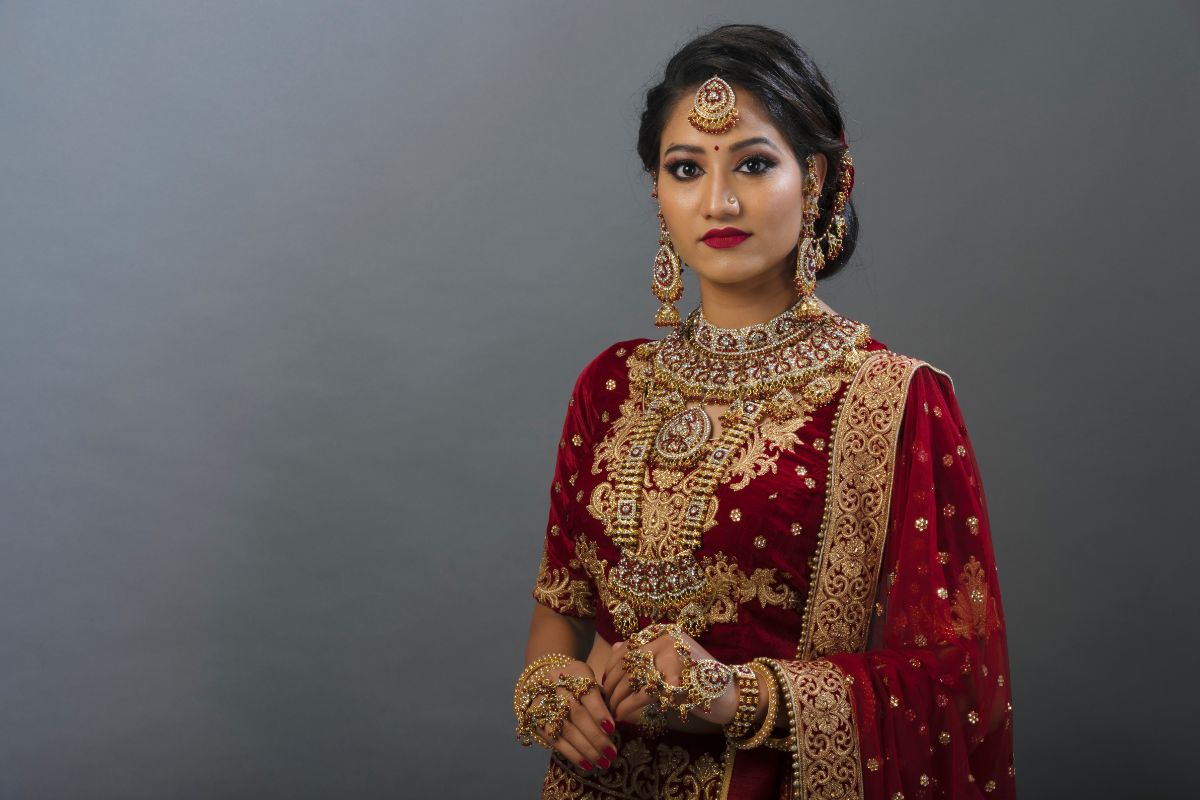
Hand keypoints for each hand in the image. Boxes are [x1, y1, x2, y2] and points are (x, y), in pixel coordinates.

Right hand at [532, 660, 619, 773]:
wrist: (548, 682)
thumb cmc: (580, 685)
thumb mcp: (593, 683)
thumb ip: (604, 700)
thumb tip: (616, 726)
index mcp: (576, 672)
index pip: (588, 692)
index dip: (599, 712)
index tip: (612, 729)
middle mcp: (557, 685)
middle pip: (577, 714)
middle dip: (596, 736)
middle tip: (611, 753)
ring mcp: (544, 703)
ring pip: (566, 730)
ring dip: (586, 749)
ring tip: (602, 762)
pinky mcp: (536, 720)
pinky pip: (555, 741)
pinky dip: (572, 754)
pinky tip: (586, 764)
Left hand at [600, 628, 739, 727]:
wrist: (732, 694)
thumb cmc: (698, 679)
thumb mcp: (672, 660)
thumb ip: (647, 652)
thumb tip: (618, 646)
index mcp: (666, 632)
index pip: (629, 648)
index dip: (613, 668)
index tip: (606, 685)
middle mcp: (669, 640)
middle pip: (629, 663)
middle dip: (613, 685)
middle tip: (607, 702)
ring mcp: (674, 658)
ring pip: (633, 679)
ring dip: (619, 698)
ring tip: (614, 711)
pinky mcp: (677, 681)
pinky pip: (644, 694)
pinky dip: (630, 706)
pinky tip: (624, 715)